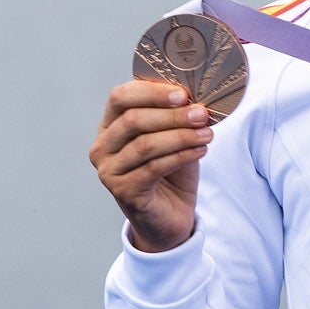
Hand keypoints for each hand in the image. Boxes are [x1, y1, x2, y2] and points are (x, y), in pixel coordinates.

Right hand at [90, 80, 213, 252]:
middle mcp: (102, 147)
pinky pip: (154, 168)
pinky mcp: (123, 191)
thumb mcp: (172, 136)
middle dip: (172, 115)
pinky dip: (181, 155)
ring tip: (207, 133)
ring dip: (181, 136)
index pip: (120, 97)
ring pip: (145, 145)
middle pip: (133, 120)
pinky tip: (200, 149)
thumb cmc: (170, 171)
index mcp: (109, 126)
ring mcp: (108, 171)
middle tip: (201, 113)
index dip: (151, 92)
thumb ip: (175, 116)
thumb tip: (194, 96)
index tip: (183, 94)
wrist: (169, 216)